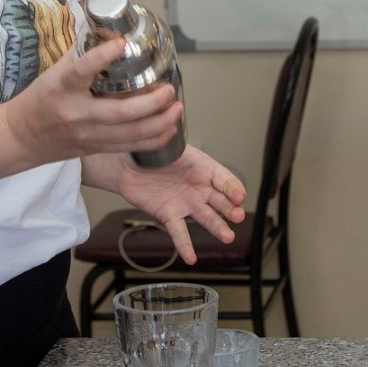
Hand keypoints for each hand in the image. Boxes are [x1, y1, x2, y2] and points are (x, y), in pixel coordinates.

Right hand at [5, 38, 181, 167]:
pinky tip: (169, 128)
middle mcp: (76, 113)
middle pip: (120, 112)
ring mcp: (87, 134)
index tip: (122, 43)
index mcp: (61, 88)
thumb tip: (110, 29)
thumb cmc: (39, 100)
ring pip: (131, 133)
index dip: (102, 57)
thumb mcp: (54, 72)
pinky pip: (130, 146)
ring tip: (176, 107)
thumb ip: (82, 53)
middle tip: (168, 88)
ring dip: (160, 121)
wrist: (21, 137)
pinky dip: (154, 139)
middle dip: (152, 102)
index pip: (81, 70)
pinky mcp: (95, 149)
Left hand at [113, 146, 246, 264]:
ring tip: (228, 237)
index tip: (239, 197)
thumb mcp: (169, 143)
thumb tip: (174, 109)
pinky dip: (185, 245)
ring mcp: (186, 203)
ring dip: (217, 227)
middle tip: (238, 216)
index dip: (233, 188)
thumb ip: (174, 135)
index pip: (224, 179)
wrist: (128, 167)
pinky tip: (191, 257)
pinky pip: (179, 231)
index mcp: (203, 168)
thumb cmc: (152, 153)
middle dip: (230, 209)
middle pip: (219, 200)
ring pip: (206, 217)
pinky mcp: (169, 214)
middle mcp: (198, 187)